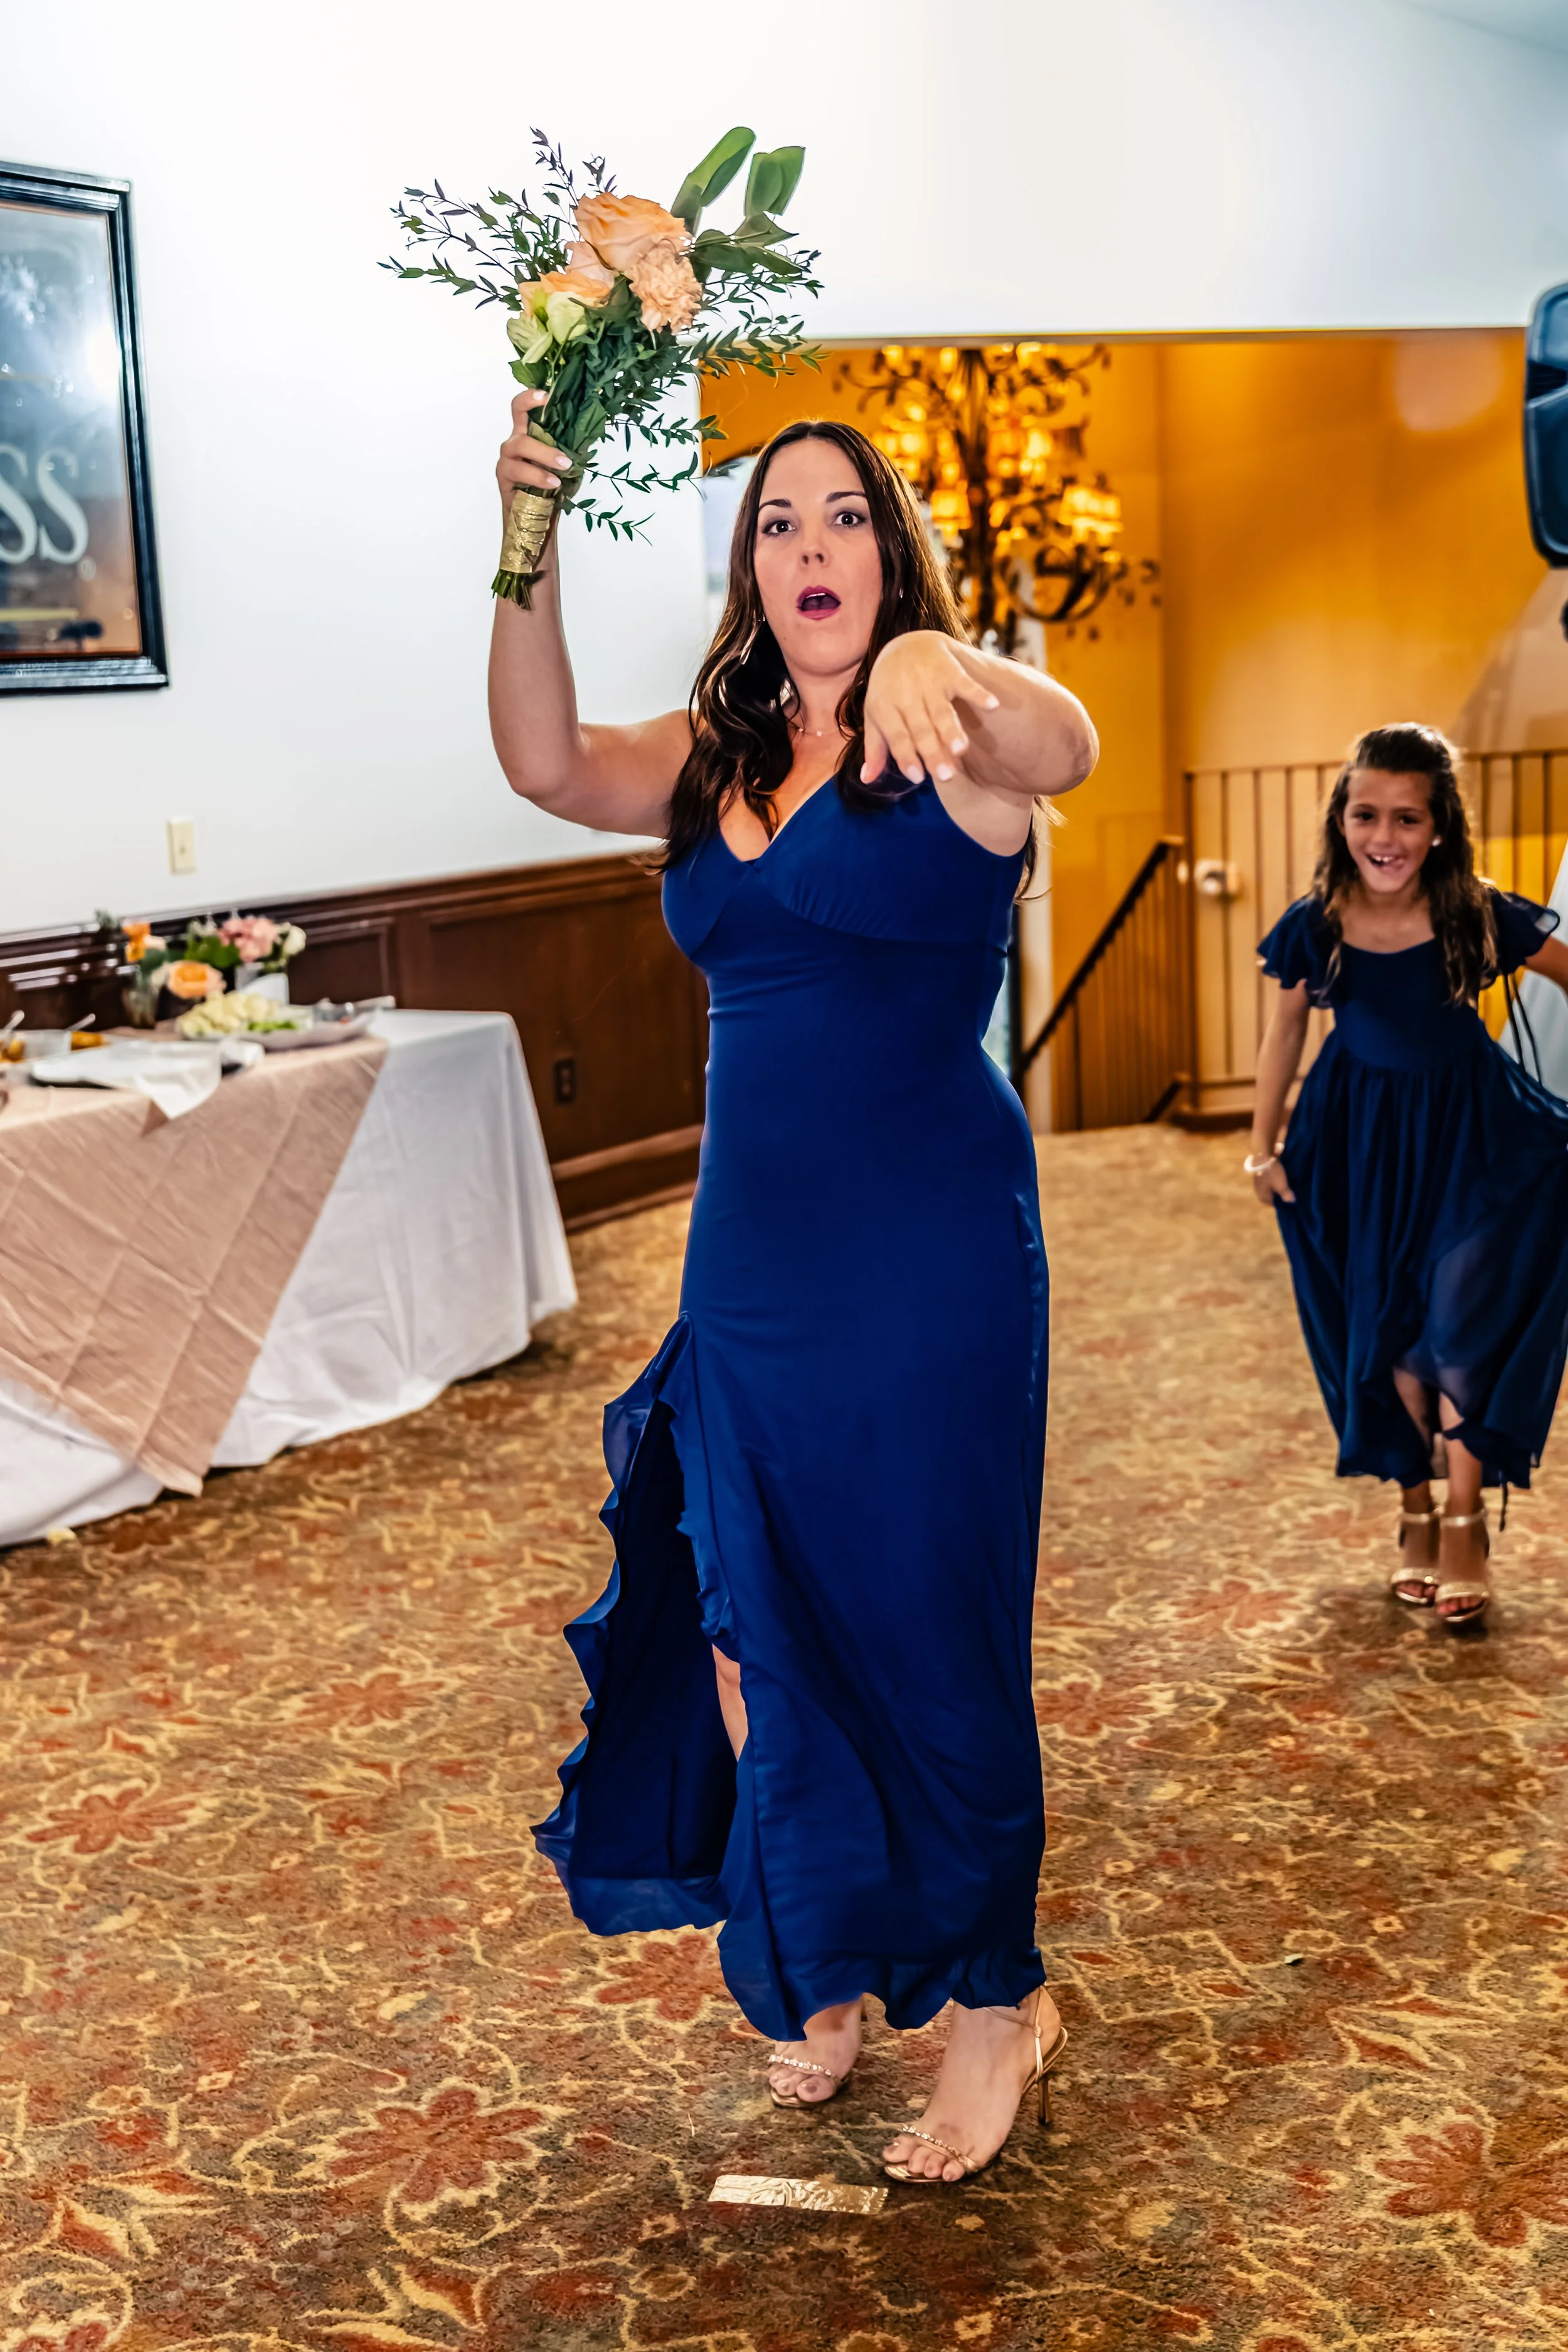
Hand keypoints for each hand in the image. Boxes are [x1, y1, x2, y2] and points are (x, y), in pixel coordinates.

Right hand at [497, 389, 573, 514]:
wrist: (537, 519)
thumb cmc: (551, 489)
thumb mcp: (566, 465)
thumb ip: (572, 447)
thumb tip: (591, 428)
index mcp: (528, 434)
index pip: (521, 407)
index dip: (530, 397)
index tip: (546, 396)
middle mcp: (515, 442)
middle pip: (520, 422)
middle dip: (545, 439)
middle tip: (566, 460)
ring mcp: (507, 458)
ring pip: (519, 446)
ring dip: (543, 458)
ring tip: (560, 475)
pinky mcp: (503, 477)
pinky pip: (517, 471)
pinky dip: (536, 477)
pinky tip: (551, 485)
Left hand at [862, 632, 999, 784]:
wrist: (905, 644)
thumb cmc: (889, 690)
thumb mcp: (875, 715)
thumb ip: (875, 748)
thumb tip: (866, 780)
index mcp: (885, 708)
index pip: (897, 736)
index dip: (906, 756)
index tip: (917, 777)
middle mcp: (906, 695)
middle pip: (921, 729)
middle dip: (933, 752)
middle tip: (946, 776)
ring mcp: (929, 683)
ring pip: (941, 711)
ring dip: (952, 730)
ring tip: (961, 750)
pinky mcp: (949, 671)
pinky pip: (965, 684)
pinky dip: (978, 693)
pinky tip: (992, 705)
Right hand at [1251, 1155, 1294, 1205]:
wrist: (1262, 1156)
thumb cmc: (1271, 1174)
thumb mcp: (1281, 1186)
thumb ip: (1286, 1195)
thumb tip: (1291, 1201)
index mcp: (1263, 1197)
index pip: (1272, 1204)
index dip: (1280, 1203)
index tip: (1289, 1199)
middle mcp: (1258, 1191)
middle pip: (1270, 1196)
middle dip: (1279, 1194)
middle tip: (1289, 1191)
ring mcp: (1258, 1182)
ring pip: (1269, 1187)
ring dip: (1276, 1186)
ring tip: (1287, 1183)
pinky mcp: (1260, 1173)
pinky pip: (1268, 1180)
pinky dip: (1274, 1179)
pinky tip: (1281, 1176)